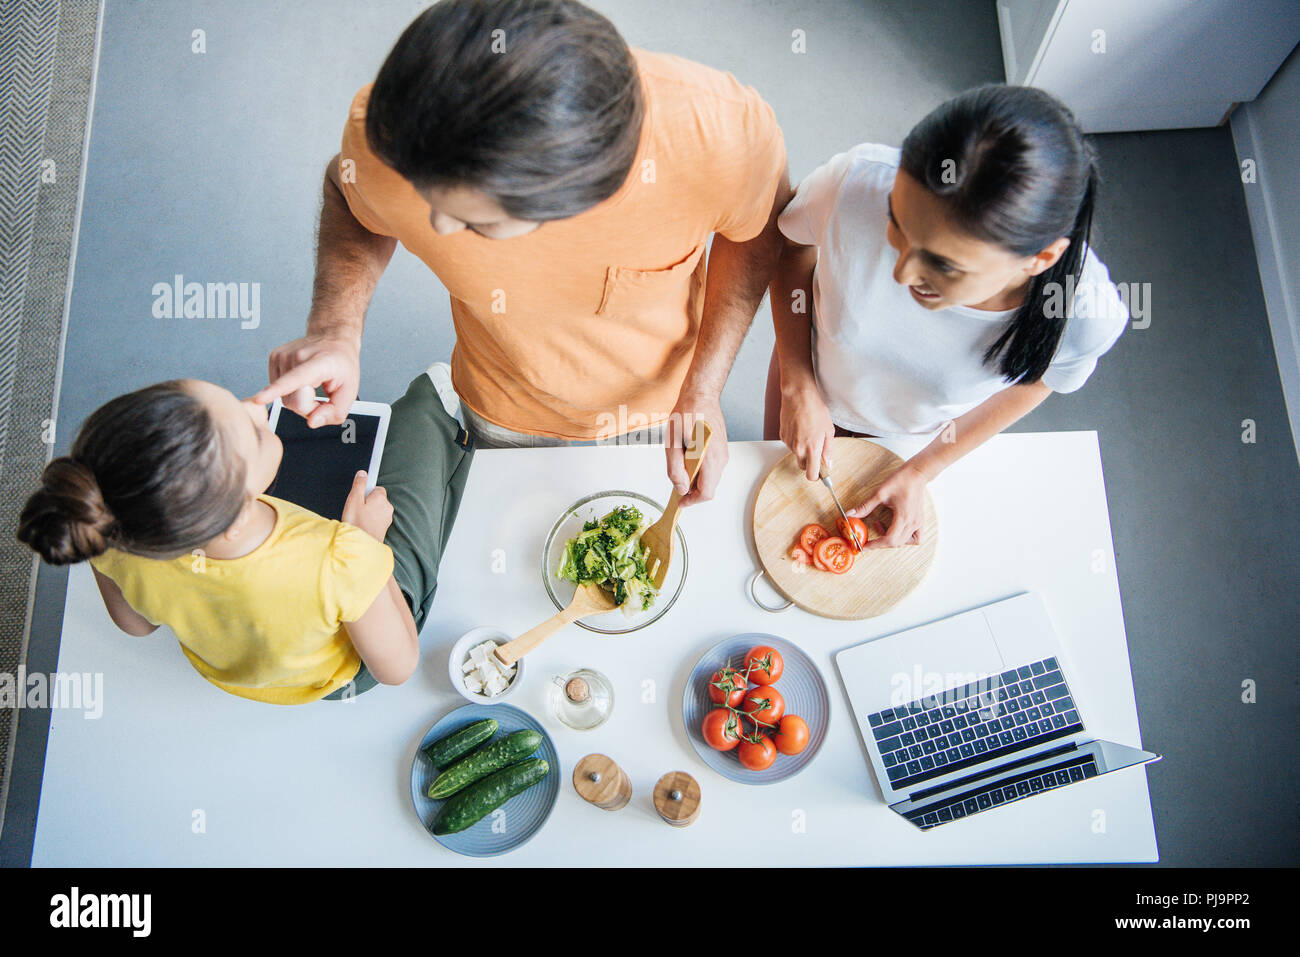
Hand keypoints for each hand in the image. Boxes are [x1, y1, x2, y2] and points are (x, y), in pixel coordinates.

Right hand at [254, 332, 360, 427]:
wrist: (333, 339)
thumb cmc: (342, 364)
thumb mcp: (350, 392)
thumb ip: (335, 412)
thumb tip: (312, 422)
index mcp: (320, 362)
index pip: (295, 379)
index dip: (276, 391)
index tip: (259, 399)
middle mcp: (298, 356)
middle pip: (293, 401)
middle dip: (308, 407)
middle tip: (320, 394)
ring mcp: (283, 355)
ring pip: (284, 398)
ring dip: (299, 399)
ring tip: (312, 383)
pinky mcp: (274, 358)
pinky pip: (279, 390)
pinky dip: (290, 391)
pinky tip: (301, 380)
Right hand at [341, 471, 392, 540]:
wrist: (361, 546)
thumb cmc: (357, 524)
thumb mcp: (353, 500)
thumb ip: (359, 485)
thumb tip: (363, 474)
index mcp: (381, 498)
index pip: (376, 488)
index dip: (366, 491)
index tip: (360, 494)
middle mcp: (387, 507)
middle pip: (377, 499)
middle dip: (367, 502)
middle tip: (356, 509)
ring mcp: (387, 518)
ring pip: (377, 510)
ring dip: (369, 512)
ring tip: (358, 519)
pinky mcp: (385, 528)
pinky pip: (377, 519)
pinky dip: (371, 521)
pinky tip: (362, 526)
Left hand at [665, 391, 727, 506]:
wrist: (701, 395)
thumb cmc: (687, 414)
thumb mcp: (672, 443)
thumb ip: (675, 468)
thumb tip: (680, 488)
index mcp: (710, 459)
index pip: (706, 493)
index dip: (692, 501)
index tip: (680, 502)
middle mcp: (721, 459)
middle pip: (709, 487)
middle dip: (692, 490)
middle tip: (676, 483)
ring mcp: (723, 454)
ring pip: (710, 478)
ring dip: (695, 479)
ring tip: (680, 465)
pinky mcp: (721, 450)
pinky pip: (712, 468)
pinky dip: (700, 470)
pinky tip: (688, 458)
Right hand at [780, 384, 835, 481]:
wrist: (798, 396)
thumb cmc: (815, 410)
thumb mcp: (829, 430)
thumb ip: (828, 450)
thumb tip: (828, 463)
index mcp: (812, 449)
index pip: (811, 475)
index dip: (817, 476)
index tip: (821, 473)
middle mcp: (798, 449)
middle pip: (803, 467)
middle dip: (810, 463)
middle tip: (817, 451)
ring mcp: (789, 443)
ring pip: (797, 454)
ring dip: (803, 449)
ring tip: (808, 432)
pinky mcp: (783, 436)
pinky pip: (790, 445)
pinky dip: (796, 441)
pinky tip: (801, 428)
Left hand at [846, 462, 928, 547]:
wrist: (916, 473)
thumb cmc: (900, 480)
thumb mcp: (879, 493)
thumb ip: (865, 506)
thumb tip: (850, 515)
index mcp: (903, 517)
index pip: (889, 539)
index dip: (875, 545)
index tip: (864, 546)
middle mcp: (913, 522)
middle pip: (896, 543)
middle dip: (880, 543)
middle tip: (868, 539)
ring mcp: (918, 522)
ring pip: (905, 542)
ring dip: (892, 541)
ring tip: (882, 528)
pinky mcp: (920, 520)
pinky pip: (915, 538)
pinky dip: (905, 539)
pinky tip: (897, 531)